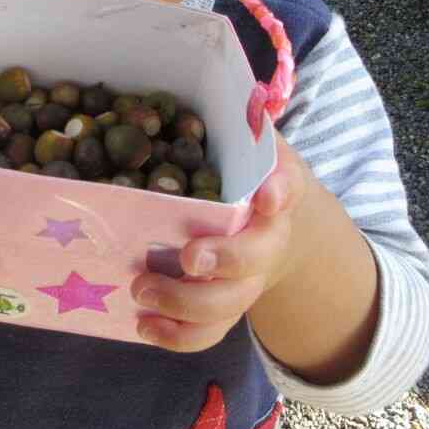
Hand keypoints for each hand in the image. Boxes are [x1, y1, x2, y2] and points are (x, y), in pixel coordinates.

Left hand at [131, 129, 312, 351]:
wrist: (270, 223)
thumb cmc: (246, 173)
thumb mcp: (247, 141)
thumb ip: (235, 121)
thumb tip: (201, 93)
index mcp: (275, 192)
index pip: (287, 187)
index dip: (279, 192)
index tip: (266, 196)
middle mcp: (267, 240)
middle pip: (253, 258)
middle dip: (223, 259)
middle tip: (187, 256)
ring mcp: (246, 280)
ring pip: (228, 304)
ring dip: (186, 303)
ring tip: (141, 289)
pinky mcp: (224, 308)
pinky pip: (207, 332)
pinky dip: (176, 335)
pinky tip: (144, 326)